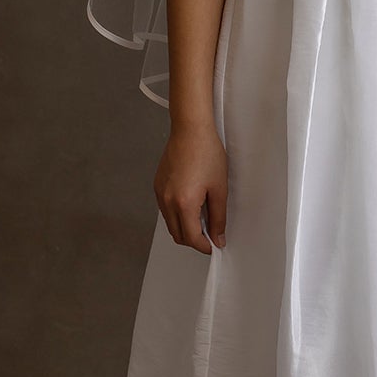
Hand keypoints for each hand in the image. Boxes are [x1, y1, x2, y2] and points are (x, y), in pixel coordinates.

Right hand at [154, 121, 228, 253]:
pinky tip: (191, 204)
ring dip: (185, 227)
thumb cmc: (207, 153)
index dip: (205, 246)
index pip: (192, 238)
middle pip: (178, 235)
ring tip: (203, 216)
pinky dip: (177, 215)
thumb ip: (218, 217)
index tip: (215, 246)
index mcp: (184, 204)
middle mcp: (167, 201)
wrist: (190, 130)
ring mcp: (159, 194)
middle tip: (211, 233)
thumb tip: (218, 237)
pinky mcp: (157, 186)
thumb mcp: (219, 189)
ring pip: (170, 224)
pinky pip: (165, 210)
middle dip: (194, 240)